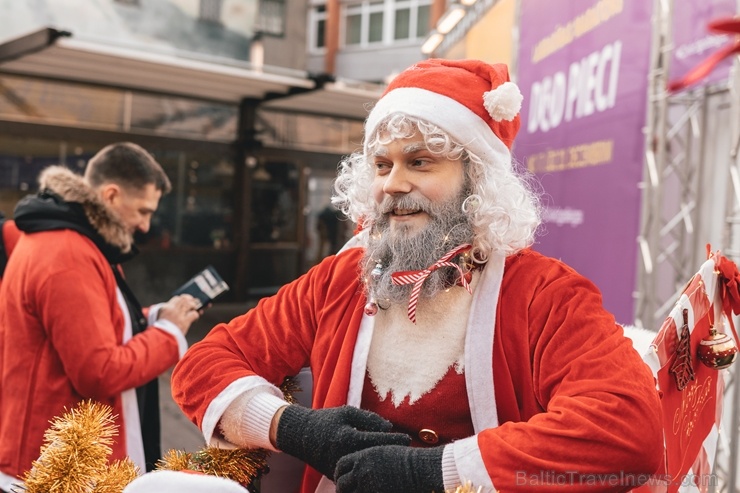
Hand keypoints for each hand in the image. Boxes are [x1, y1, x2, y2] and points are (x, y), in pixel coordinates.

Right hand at [157, 294, 200, 334]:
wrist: (160, 339)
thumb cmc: (159, 331)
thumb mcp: (157, 319)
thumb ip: (162, 313)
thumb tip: (168, 310)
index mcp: (164, 308)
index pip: (177, 298)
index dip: (184, 299)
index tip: (187, 301)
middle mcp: (171, 309)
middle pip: (184, 299)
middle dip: (190, 300)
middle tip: (194, 303)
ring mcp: (178, 315)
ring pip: (189, 304)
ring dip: (194, 306)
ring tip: (195, 310)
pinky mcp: (184, 322)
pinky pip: (193, 314)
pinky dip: (196, 315)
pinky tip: (195, 318)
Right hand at [275, 405, 410, 478]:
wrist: (301, 437)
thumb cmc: (326, 421)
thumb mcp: (346, 413)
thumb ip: (368, 419)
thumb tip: (389, 427)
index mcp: (347, 438)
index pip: (377, 440)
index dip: (394, 439)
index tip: (407, 437)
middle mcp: (344, 456)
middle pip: (376, 458)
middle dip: (392, 454)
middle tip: (408, 450)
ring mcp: (340, 469)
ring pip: (367, 470)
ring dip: (382, 465)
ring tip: (398, 460)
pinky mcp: (337, 477)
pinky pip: (357, 477)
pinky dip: (370, 473)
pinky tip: (382, 468)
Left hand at [335, 444, 444, 492]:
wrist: (418, 468)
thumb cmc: (405, 459)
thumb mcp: (383, 451)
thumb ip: (368, 458)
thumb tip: (359, 465)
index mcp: (362, 457)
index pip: (341, 465)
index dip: (340, 472)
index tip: (342, 477)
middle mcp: (361, 470)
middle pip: (341, 482)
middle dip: (342, 488)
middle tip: (345, 491)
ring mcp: (367, 484)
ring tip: (355, 492)